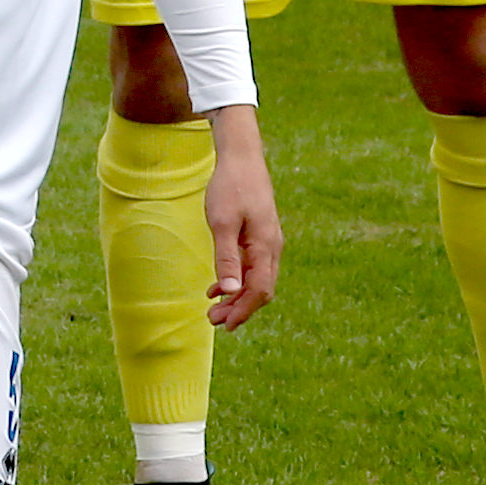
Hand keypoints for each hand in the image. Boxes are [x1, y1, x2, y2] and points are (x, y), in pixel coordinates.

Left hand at [202, 107, 281, 328]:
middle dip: (239, 308)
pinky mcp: (261, 236)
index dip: (243, 310)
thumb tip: (232, 291)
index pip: (259, 290)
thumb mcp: (222, 223)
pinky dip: (238, 280)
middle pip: (261, 290)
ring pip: (258, 280)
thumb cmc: (230, 188)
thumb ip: (227, 257)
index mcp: (266, 247)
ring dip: (237, 297)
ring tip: (214, 309)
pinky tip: (218, 286)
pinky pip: (253, 267)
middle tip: (213, 320)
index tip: (224, 325)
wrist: (242, 159)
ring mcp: (269, 242)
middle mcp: (273, 248)